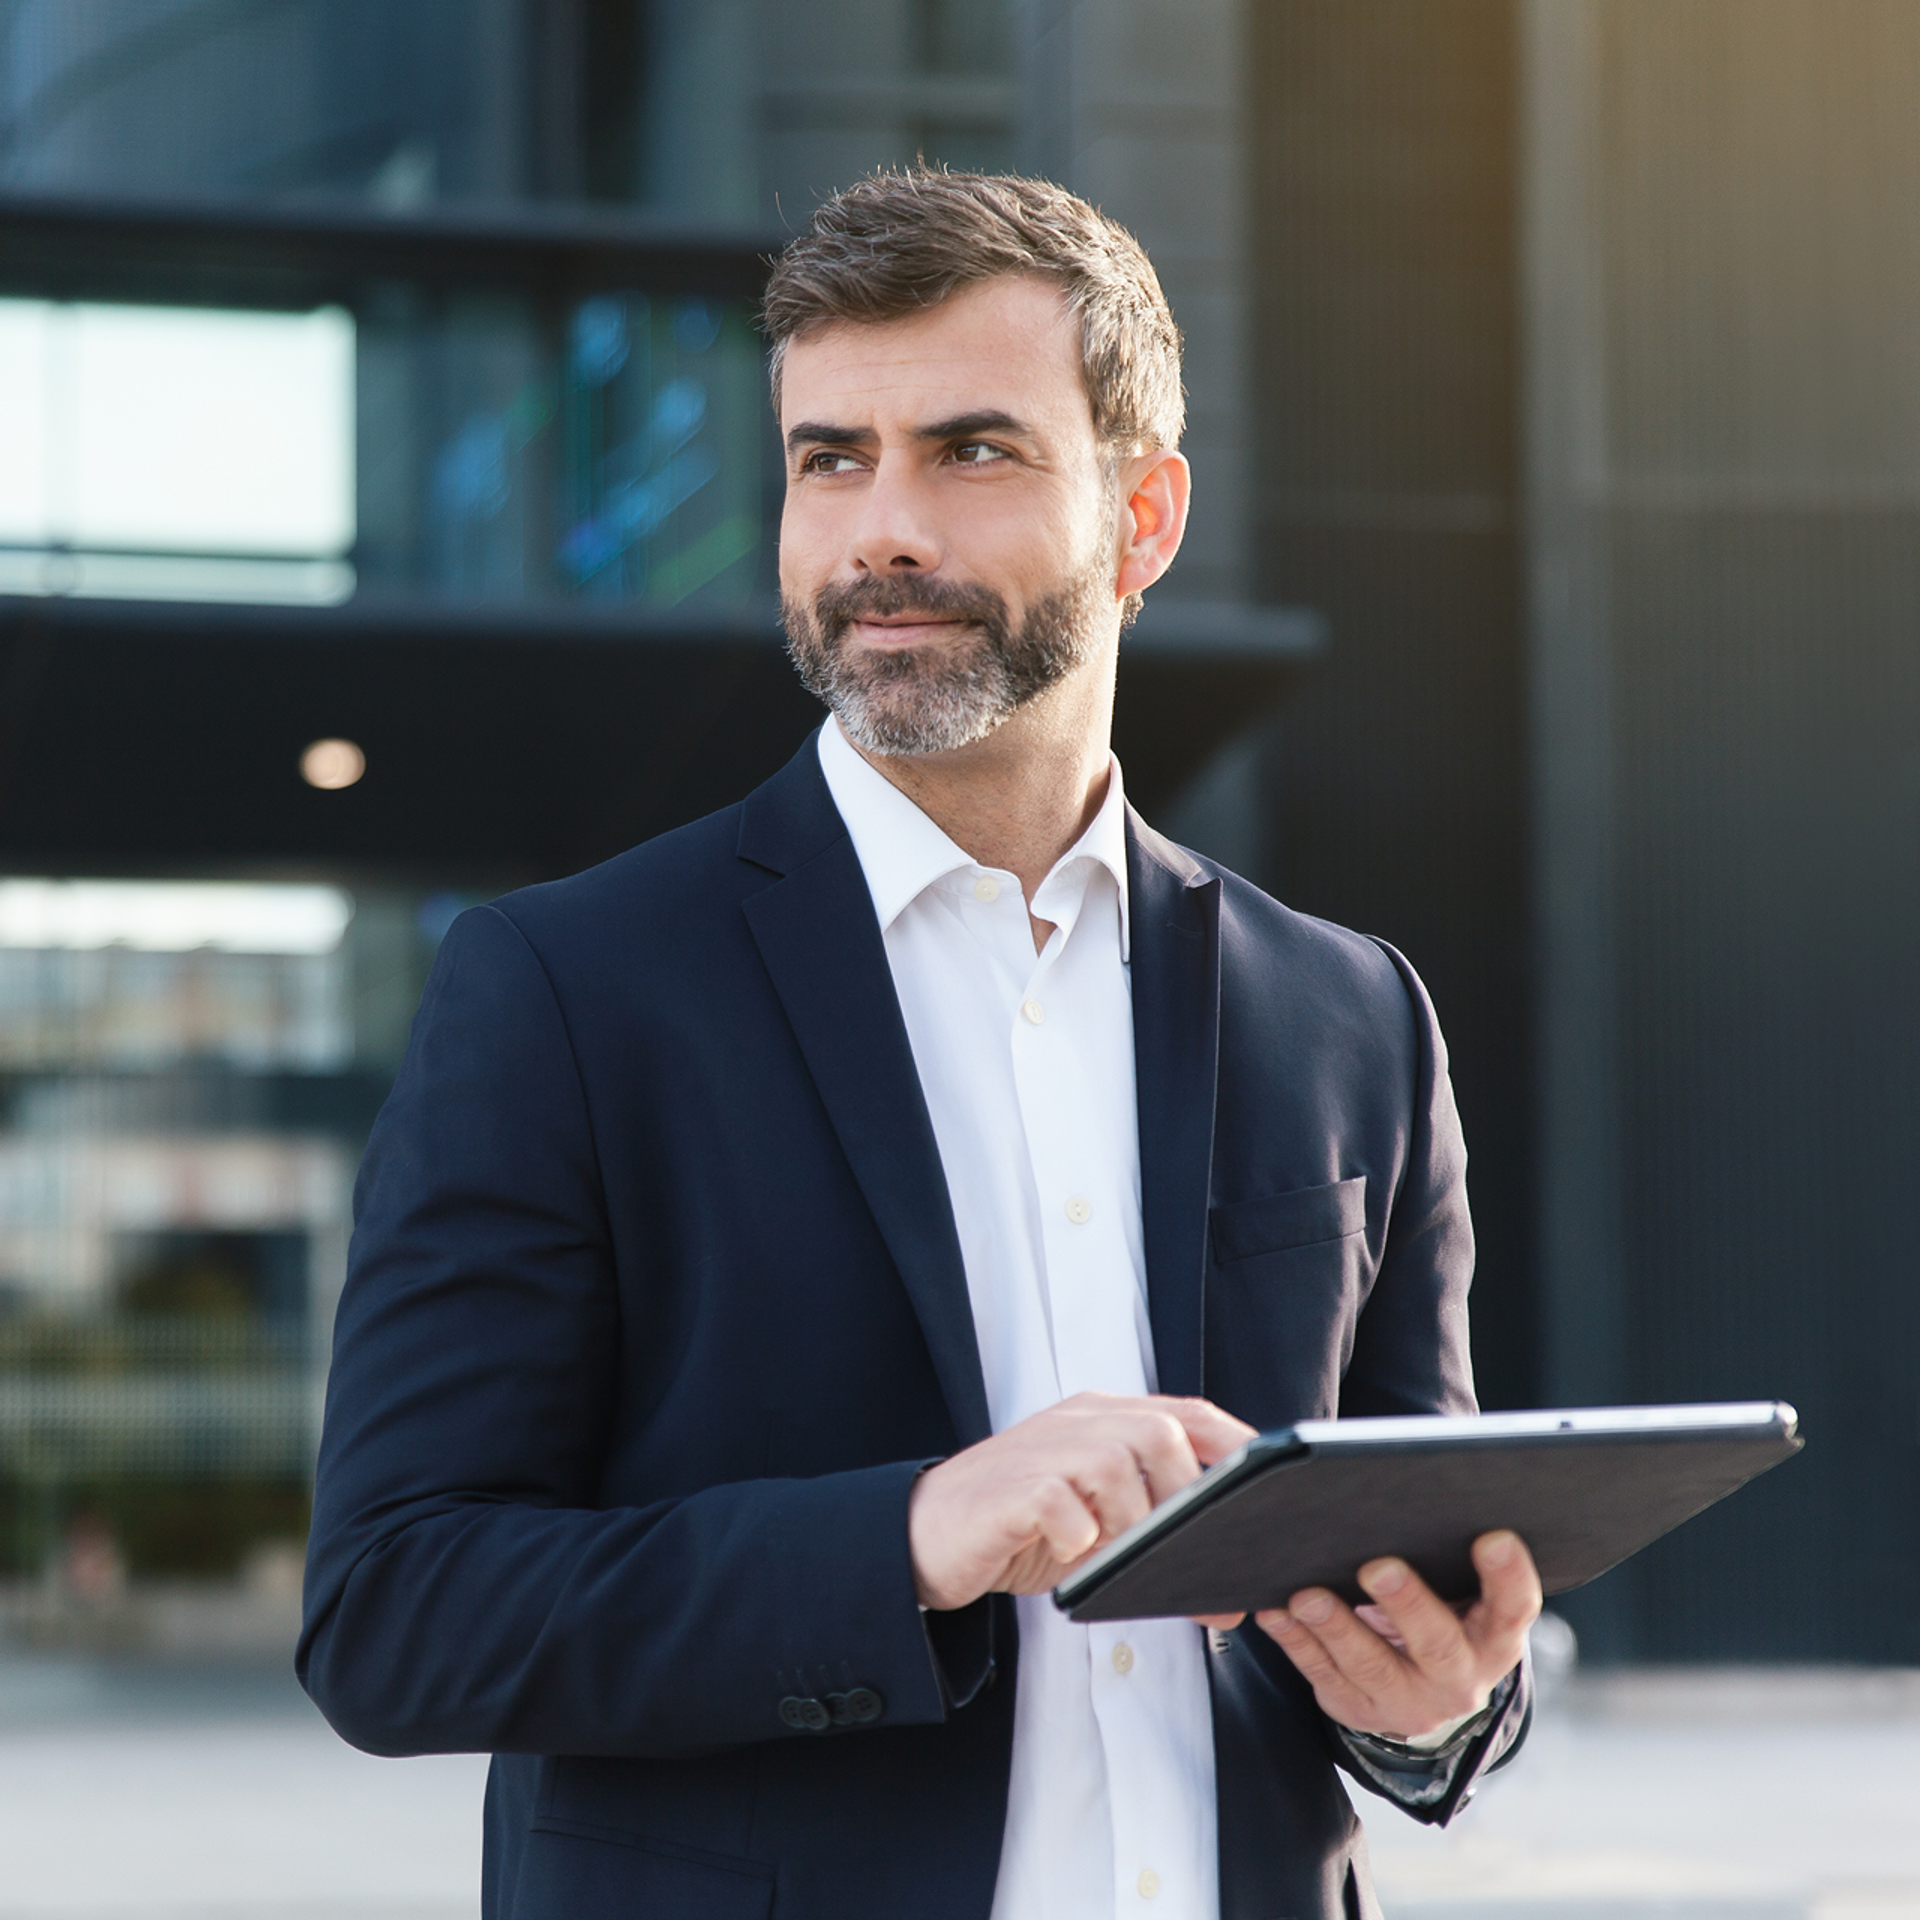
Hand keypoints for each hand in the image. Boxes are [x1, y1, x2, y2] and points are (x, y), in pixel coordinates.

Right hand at [908, 1392, 1256, 1610]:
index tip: (1273, 1488)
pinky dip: (1079, 1539)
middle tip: (1196, 1555)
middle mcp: (1077, 1423)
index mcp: (1103, 1420)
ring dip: (1132, 1523)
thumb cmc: (1019, 1527)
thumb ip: (1147, 1514)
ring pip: (1117, 1465)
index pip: (1185, 1413)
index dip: (1235, 1445)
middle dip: (1188, 1497)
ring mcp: (1042, 1450)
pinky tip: (1072, 1561)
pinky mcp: (1010, 1489)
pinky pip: (1062, 1505)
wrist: (923, 1536)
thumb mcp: (1092, 1512)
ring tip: (1123, 1562)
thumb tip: (1222, 1558)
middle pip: (1160, 1432)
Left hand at [1250, 1529, 1541, 1739]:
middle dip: (1407, 1605)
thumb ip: (1451, 1547)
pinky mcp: (1359, 1708)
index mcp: (1495, 1638)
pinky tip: (1276, 1612)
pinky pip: (1324, 1675)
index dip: (1508, 1574)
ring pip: (1372, 1665)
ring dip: (1337, 1628)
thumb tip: (1434, 1464)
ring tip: (1308, 1596)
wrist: (1421, 1690)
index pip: (1513, 1607)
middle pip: (1438, 1644)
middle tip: (1378, 1567)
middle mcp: (1459, 1677)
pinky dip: (1296, 1642)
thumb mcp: (1464, 1593)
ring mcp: (1409, 1701)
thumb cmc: (1441, 1613)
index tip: (1493, 1536)